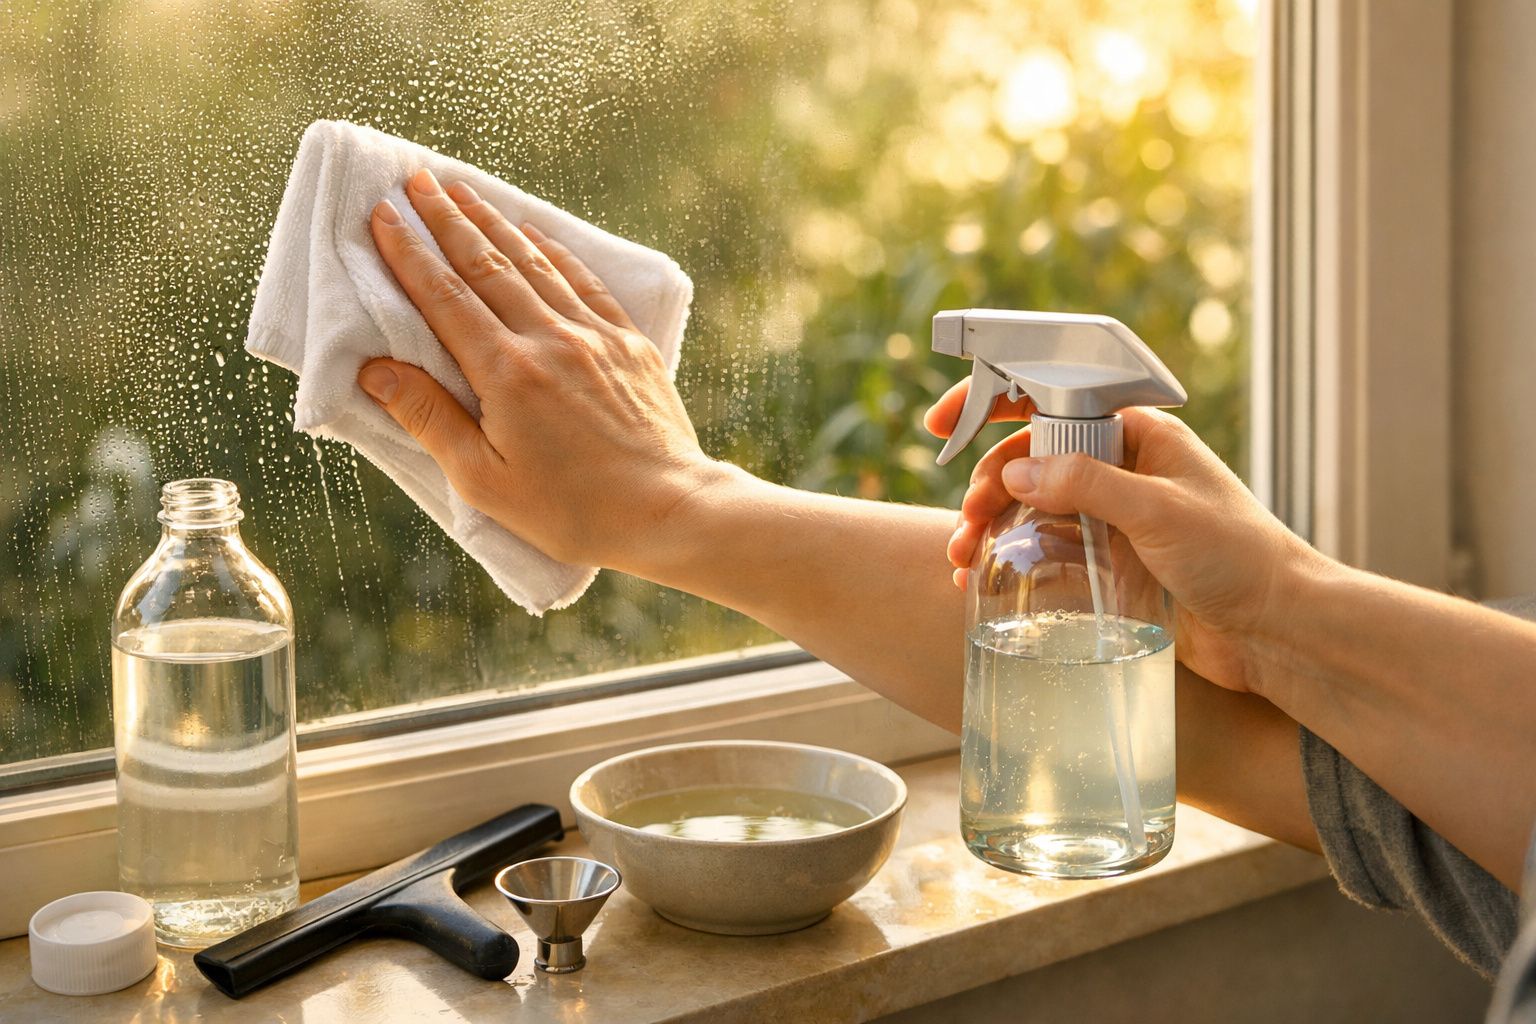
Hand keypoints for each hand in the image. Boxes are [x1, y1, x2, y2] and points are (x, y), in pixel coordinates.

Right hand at [357, 168, 728, 570]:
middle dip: (447, 218)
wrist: (668, 510)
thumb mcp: (484, 480)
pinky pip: (584, 281)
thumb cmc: (572, 510)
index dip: (409, 253)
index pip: (444, 297)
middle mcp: (550, 339)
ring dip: (495, 223)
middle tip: (416, 178)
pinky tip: (535, 234)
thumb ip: (428, 418)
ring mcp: (595, 335)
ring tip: (463, 191)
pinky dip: (554, 251)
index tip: (382, 214)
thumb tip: (373, 370)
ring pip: (534, 263)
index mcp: (507, 372)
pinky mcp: (630, 342)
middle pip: (487, 264)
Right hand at [925, 380, 1326, 692]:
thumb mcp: (1159, 511)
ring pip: (1031, 506)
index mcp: (1139, 434)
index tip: (944, 422)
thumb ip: (1086, 485)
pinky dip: (1009, 557)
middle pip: (1030, 458)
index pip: (1053, 397)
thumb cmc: (1239, 557)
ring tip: (963, 559)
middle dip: (986, 485)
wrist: (1277, 630)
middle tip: (966, 523)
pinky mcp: (1109, 560)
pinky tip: (983, 579)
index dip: (994, 402)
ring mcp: (1113, 515)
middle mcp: (1122, 468)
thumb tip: (1015, 474)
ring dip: (990, 525)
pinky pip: (1045, 547)